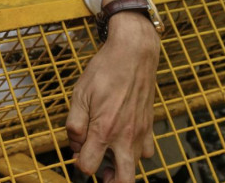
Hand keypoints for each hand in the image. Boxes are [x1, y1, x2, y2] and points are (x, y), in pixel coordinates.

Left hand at [67, 0, 158, 181]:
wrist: (133, 54)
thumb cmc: (104, 71)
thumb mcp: (79, 94)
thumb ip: (74, 123)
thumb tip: (75, 144)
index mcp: (103, 130)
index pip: (88, 166)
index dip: (78, 163)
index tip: (77, 151)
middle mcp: (124, 137)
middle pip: (123, 180)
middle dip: (109, 180)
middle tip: (100, 169)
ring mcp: (140, 133)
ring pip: (135, 166)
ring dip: (121, 164)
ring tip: (110, 151)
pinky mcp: (150, 126)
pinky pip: (147, 151)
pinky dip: (136, 151)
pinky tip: (125, 138)